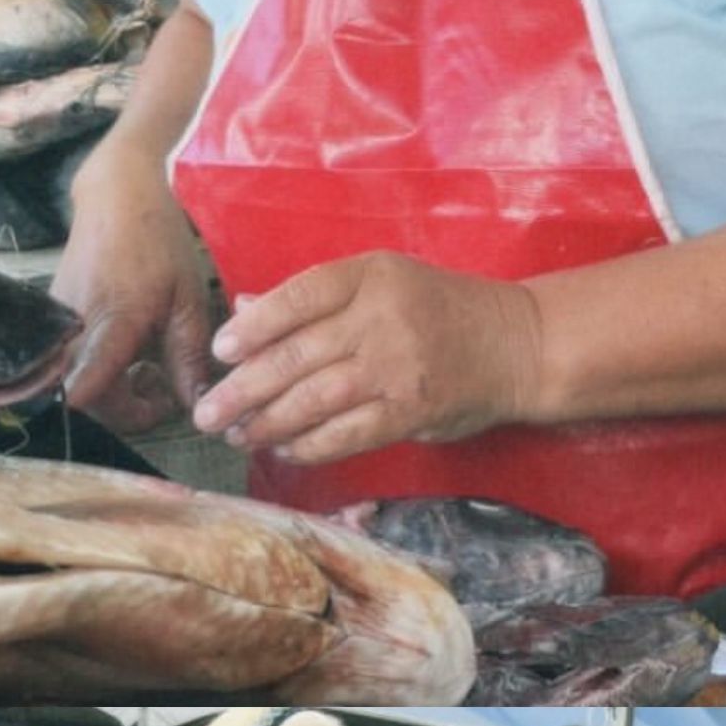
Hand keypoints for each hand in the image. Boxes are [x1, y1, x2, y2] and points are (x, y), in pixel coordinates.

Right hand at [52, 144, 211, 432]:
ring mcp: (59, 329)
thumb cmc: (157, 243)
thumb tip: (198, 408)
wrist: (115, 197)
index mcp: (114, 322)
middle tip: (161, 390)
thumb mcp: (187, 299)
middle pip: (90, 401)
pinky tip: (126, 353)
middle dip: (127, 409)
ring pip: (78, 385)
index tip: (110, 413)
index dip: (93, 403)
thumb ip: (190, 357)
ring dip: (115, 392)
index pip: (91, 379)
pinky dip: (101, 372)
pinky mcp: (53, 325)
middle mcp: (76, 331)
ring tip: (147, 369)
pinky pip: (71, 366)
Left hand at [192, 251, 542, 462]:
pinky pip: (344, 434)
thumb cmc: (436, 312)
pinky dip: (307, 447)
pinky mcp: (410, 410)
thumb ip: (313, 301)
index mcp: (370, 275)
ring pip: (314, 400)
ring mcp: (397, 365)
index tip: (219, 352)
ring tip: (237, 436)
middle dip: (243, 390)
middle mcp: (381, 316)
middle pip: (296, 356)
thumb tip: (242, 308)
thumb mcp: (380, 286)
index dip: (253, 327)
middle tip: (207, 413)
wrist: (518, 344)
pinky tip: (283, 450)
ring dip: (267, 424)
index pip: (299, 296)